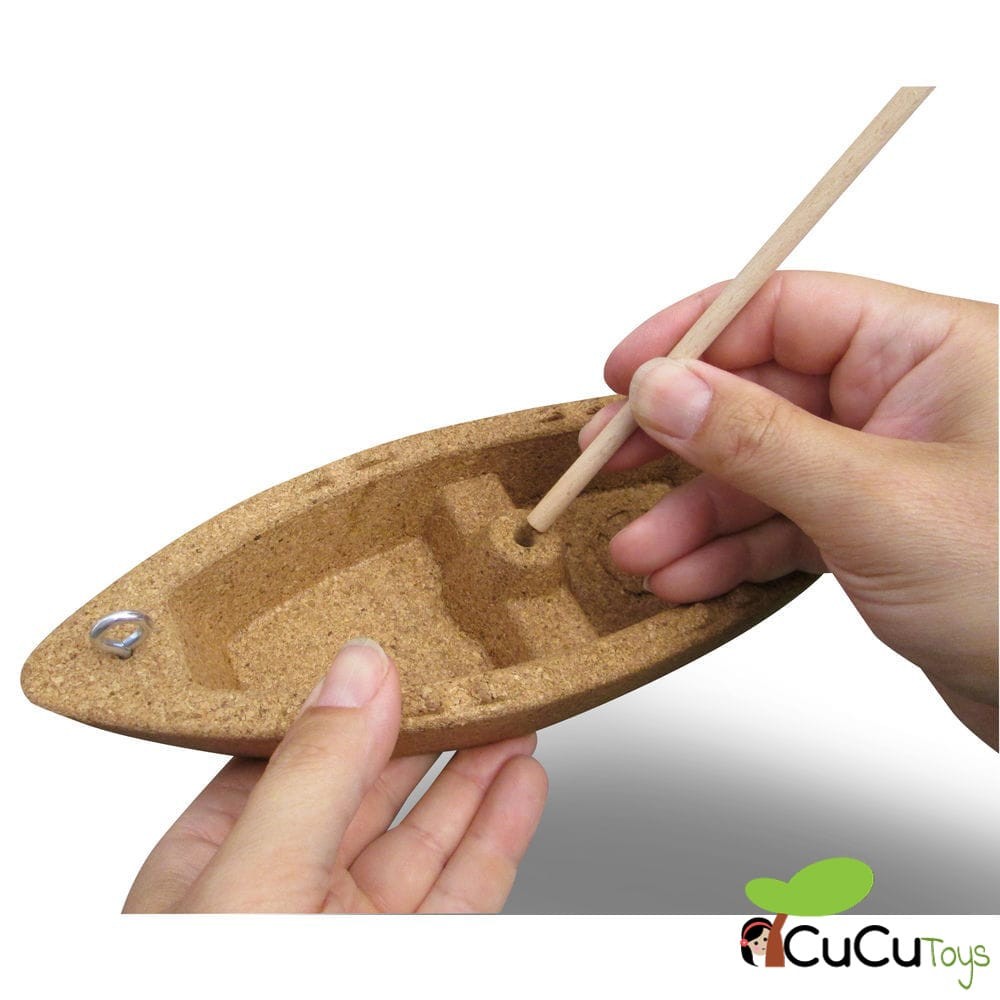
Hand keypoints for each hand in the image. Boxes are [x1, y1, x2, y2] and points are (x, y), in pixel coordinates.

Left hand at [123, 639, 547, 911]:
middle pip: (371, 786)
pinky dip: (499, 833)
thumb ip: (313, 772)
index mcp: (215, 865)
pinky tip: (519, 786)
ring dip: (476, 773)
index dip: (347, 699)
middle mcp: (285, 894)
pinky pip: (466, 888)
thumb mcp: (254, 881)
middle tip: (473, 673)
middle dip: (427, 727)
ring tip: (512, 714)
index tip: (396, 652)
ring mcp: (351, 931)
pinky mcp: (414, 961)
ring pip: (428, 835)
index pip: (289, 753)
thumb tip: (359, 668)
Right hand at [581, 271, 997, 746]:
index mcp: (928, 350)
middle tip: (606, 465)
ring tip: (637, 553)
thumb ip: (758, 440)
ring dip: (693, 514)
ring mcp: (883, 467)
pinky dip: (730, 552)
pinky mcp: (873, 531)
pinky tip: (687, 577)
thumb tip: (664, 387)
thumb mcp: (874, 502)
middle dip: (678, 441)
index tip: (623, 374)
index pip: (784, 308)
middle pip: (757, 392)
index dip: (693, 336)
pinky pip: (781, 525)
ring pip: (760, 470)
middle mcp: (904, 399)